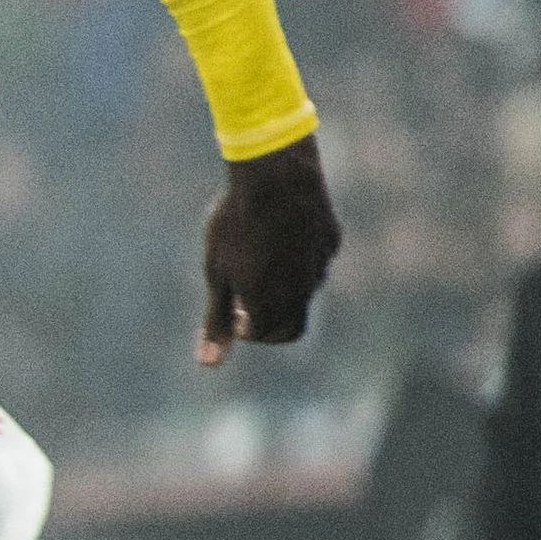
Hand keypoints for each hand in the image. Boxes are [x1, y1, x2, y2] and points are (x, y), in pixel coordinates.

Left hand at [197, 136, 340, 366]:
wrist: (275, 174)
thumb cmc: (236, 224)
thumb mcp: (217, 273)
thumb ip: (216, 322)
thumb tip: (209, 364)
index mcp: (272, 304)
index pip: (262, 335)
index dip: (243, 324)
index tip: (231, 304)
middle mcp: (303, 292)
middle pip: (291, 326)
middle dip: (268, 319)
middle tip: (246, 294)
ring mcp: (321, 265)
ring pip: (305, 292)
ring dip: (283, 288)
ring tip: (259, 255)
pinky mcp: (331, 240)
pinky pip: (316, 261)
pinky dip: (298, 259)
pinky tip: (279, 231)